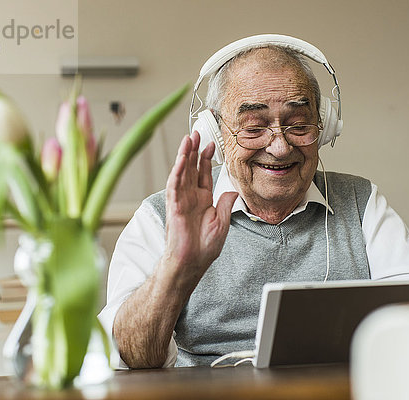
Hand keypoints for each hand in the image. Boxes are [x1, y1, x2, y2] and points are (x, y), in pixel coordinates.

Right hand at [162, 131, 237, 290]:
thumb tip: (234, 190)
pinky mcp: (175, 207)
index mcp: (203, 200)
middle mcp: (191, 197)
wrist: (192, 263)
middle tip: (196, 132)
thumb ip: (226, 204)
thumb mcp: (222, 223)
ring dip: (184, 156)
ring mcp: (182, 201)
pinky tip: (181, 161)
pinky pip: (175, 187)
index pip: (204, 174)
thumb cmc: (204, 248)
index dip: (207, 158)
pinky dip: (178, 173)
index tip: (212, 143)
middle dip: (194, 150)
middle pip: (192, 168)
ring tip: (187, 139)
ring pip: (182, 173)